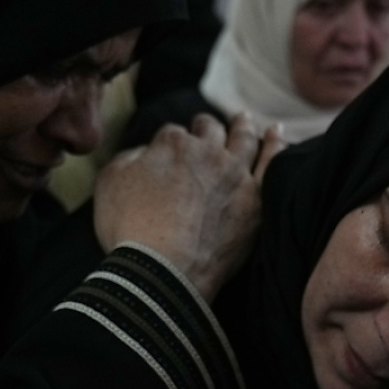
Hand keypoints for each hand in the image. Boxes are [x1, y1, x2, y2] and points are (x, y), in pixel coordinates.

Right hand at [93, 113, 284, 299]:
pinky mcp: (256, 200)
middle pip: (208, 130)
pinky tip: (277, 134)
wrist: (166, 269)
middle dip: (204, 128)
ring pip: (242, 138)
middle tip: (205, 127)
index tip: (167, 153)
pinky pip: (271, 164)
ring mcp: (235, 174)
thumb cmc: (131, 230)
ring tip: (243, 119)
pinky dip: (276, 145)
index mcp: (171, 145)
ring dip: (242, 125)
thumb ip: (129, 158)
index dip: (167, 144)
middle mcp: (207, 152)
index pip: (172, 134)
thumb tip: (145, 153)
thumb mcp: (110, 183)